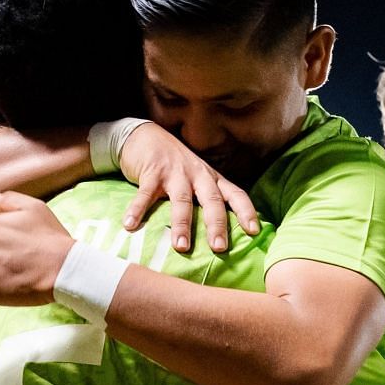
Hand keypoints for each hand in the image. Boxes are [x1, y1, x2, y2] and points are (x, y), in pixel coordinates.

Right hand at [116, 122, 260, 253]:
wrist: (147, 136)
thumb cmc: (175, 166)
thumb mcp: (197, 179)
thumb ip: (206, 201)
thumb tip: (219, 237)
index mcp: (212, 179)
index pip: (236, 194)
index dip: (246, 212)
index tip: (254, 231)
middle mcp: (198, 175)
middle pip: (212, 201)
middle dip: (216, 225)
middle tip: (220, 248)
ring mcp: (175, 173)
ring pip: (182, 201)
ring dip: (181, 224)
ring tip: (181, 247)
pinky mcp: (152, 171)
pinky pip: (145, 194)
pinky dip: (137, 210)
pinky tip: (130, 226)